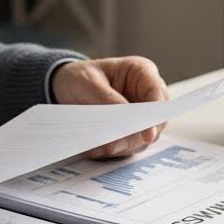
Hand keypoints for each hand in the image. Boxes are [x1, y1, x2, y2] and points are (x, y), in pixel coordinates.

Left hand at [51, 56, 168, 158]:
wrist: (65, 86)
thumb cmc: (80, 76)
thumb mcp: (89, 83)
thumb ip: (109, 100)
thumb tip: (126, 121)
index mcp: (142, 73)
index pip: (158, 94)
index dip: (155, 115)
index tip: (147, 134)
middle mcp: (145, 94)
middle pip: (156, 122)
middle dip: (136, 136)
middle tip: (113, 146)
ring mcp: (140, 115)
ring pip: (143, 138)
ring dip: (123, 146)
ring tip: (98, 149)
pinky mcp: (130, 130)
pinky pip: (128, 146)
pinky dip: (113, 150)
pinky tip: (95, 150)